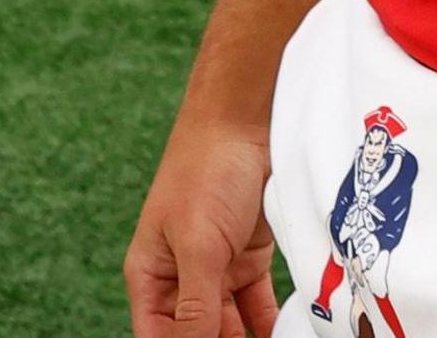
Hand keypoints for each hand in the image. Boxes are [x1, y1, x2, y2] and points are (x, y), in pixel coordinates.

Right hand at [123, 115, 278, 337]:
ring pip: (229, 327)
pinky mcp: (249, 259)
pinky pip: (257, 307)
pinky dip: (268, 325)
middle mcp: (179, 278)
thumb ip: (196, 304)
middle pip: (195, 336)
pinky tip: (285, 337)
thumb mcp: (198, 244)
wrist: (244, 120)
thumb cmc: (206, 171)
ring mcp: (216, 269)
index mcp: (151, 276)